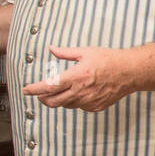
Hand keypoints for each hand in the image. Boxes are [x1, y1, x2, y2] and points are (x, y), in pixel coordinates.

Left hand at [21, 46, 136, 110]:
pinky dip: (74, 101)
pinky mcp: (95, 107)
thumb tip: (52, 49)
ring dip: (58, 100)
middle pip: (53, 101)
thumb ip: (66, 52)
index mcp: (75, 77)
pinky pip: (79, 107)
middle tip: (38, 94)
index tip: (25, 90)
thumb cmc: (109, 60)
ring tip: (57, 92)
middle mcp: (80, 91)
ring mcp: (88, 101)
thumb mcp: (85, 52)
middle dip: (42, 98)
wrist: (129, 72)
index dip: (34, 89)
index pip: (48, 86)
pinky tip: (76, 94)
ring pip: (65, 105)